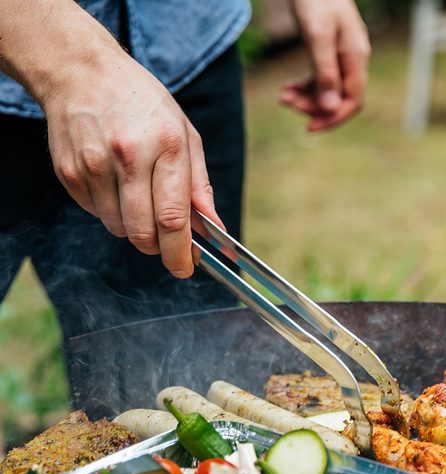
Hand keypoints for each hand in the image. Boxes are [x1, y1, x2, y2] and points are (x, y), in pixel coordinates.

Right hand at [42, 49, 221, 277]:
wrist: (81, 71)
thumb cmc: (143, 105)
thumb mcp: (185, 135)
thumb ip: (200, 187)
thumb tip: (216, 231)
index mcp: (167, 145)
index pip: (173, 218)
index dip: (180, 253)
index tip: (185, 268)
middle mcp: (128, 156)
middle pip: (144, 233)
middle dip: (159, 248)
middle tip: (166, 241)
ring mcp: (94, 164)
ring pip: (119, 229)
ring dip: (134, 228)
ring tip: (138, 196)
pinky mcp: (69, 172)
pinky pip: (96, 214)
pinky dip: (110, 211)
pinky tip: (114, 182)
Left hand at [282, 0, 370, 131]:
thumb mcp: (317, 36)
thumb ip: (325, 73)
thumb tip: (330, 109)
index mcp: (356, 57)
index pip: (352, 102)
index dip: (332, 118)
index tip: (309, 127)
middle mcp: (354, 60)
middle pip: (339, 99)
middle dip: (313, 106)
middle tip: (285, 102)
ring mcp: (343, 57)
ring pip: (328, 91)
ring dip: (306, 98)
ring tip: (283, 96)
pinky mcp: (330, 53)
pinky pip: (321, 80)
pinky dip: (305, 87)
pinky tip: (288, 88)